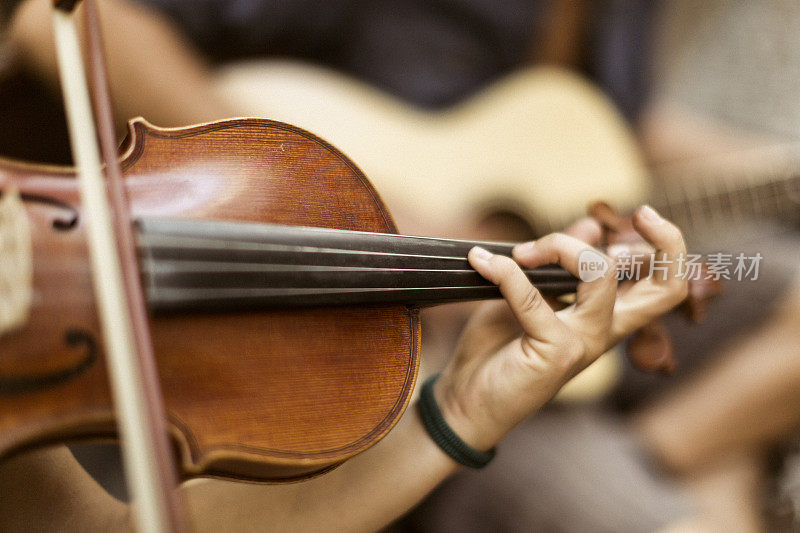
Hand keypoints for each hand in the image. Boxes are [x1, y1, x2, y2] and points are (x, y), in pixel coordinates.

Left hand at [434, 205, 687, 451]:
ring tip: (518, 253)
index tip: (643, 213)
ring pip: (599, 275)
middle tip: (644, 213)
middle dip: (668, 243)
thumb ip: (561, 265)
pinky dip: (505, 272)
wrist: (465, 399)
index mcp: (606, 317)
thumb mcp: (531, 295)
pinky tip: (482, 263)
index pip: (663, 283)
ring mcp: (583, 344)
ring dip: (556, 247)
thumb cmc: (497, 349)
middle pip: (666, 289)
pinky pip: (532, 297)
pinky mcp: (553, 354)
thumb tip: (590, 226)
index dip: (668, 245)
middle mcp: (604, 331)